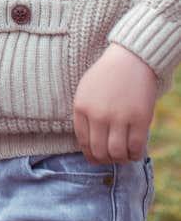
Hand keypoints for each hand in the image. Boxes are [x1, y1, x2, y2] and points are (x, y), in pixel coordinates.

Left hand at [73, 43, 157, 163]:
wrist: (130, 60)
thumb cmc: (106, 76)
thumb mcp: (85, 91)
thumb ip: (84, 114)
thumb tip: (87, 144)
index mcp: (81, 107)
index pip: (83, 141)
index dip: (90, 154)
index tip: (95, 158)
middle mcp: (98, 115)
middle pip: (99, 151)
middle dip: (104, 159)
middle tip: (109, 159)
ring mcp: (119, 118)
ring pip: (117, 153)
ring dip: (120, 159)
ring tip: (122, 156)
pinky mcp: (140, 119)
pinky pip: (136, 147)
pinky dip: (135, 155)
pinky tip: (134, 152)